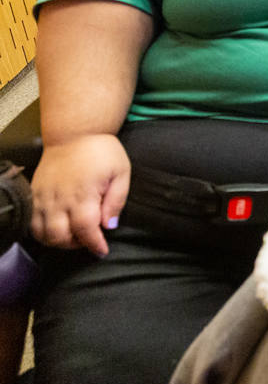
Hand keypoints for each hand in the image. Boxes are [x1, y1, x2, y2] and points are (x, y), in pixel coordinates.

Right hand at [31, 134, 129, 256]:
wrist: (74, 133)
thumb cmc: (101, 151)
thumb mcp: (121, 172)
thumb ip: (116, 201)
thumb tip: (109, 225)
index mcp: (83, 194)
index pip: (85, 230)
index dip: (94, 244)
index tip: (102, 251)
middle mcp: (59, 199)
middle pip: (60, 237)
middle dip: (76, 244)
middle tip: (89, 239)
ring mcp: (43, 197)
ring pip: (42, 233)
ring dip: (58, 241)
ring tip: (74, 234)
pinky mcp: (33, 194)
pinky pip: (31, 222)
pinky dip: (41, 232)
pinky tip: (56, 227)